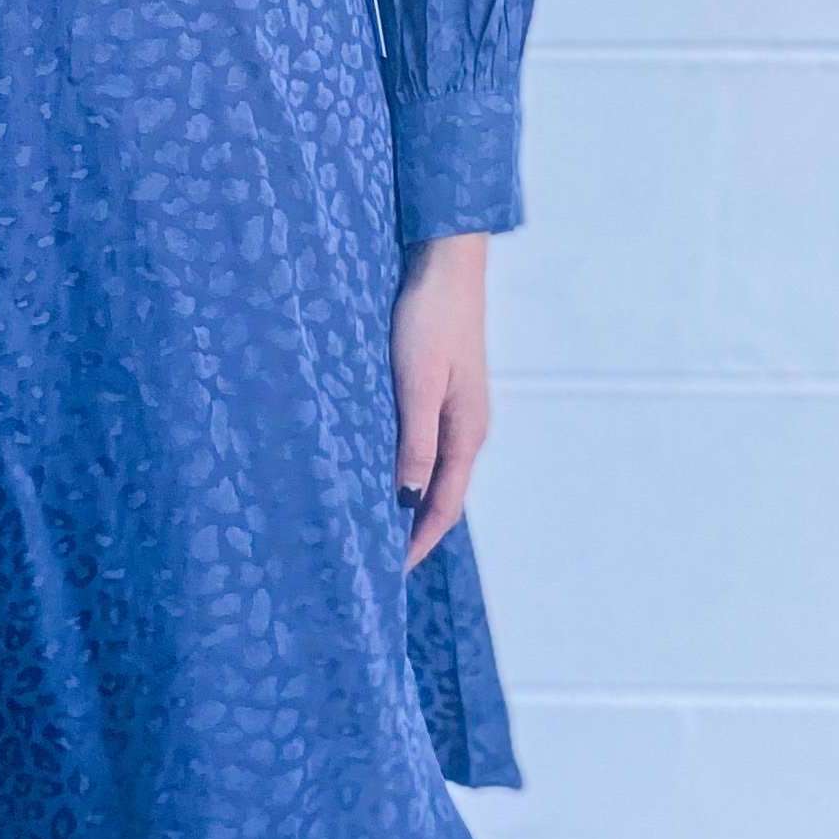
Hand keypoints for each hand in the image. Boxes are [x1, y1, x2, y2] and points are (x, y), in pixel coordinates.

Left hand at [391, 231, 494, 566]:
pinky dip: (405, 468)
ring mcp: (456, 410)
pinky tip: (380, 470)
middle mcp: (467, 428)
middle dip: (412, 529)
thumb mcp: (417, 384)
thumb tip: (409, 500)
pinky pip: (425, 444)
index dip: (417, 542)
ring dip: (407, 500)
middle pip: (439, 494)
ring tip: (372, 524)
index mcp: (466, 433)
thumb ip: (415, 442)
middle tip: (374, 559)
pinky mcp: (442, 390)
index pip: (441, 505)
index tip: (388, 573)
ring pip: (431, 470)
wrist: (444, 265)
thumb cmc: (429, 320)